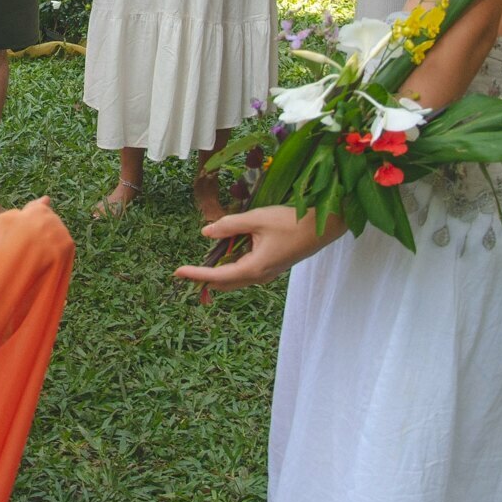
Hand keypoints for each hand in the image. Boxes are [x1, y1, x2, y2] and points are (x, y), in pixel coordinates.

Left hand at [173, 205, 336, 294]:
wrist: (324, 227)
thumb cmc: (292, 221)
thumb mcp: (256, 219)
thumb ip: (230, 225)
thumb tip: (206, 232)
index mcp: (254, 268)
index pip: (218, 276)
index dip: (196, 274)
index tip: (178, 272)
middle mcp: (259, 276)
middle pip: (225, 282)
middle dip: (204, 278)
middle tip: (184, 272)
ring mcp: (267, 273)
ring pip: (235, 278)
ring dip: (218, 272)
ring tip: (200, 265)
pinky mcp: (272, 266)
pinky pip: (245, 271)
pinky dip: (231, 266)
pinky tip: (226, 253)